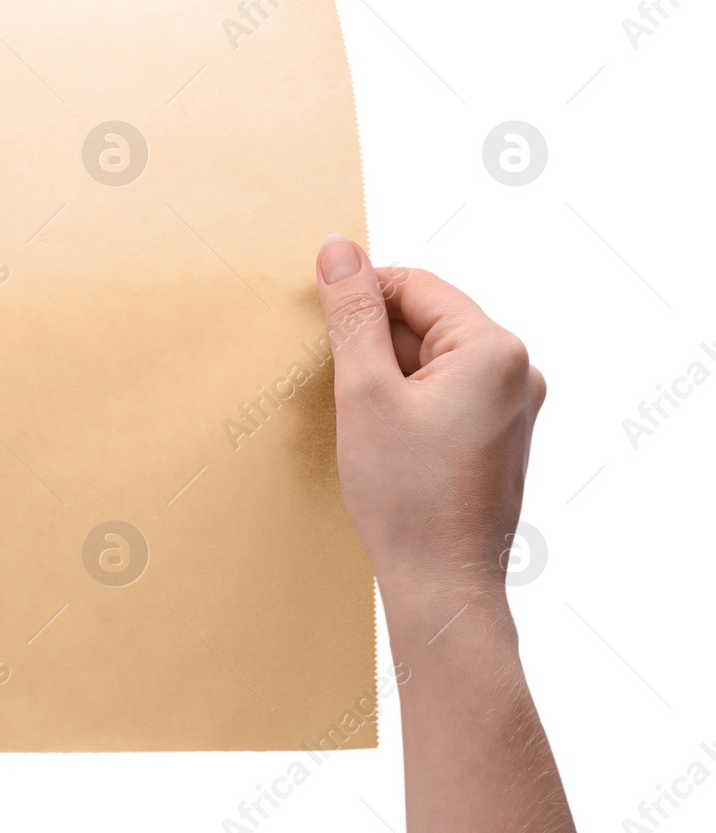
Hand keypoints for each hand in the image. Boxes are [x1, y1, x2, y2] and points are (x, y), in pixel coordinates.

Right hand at [314, 234, 544, 616]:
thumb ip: (353, 314)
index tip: (317, 321)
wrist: (441, 584)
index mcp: (494, 350)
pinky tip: (381, 437)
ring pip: (432, 359)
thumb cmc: (406, 496)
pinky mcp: (498, 438)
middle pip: (426, 321)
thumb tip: (339, 248)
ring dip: (387, 374)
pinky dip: (406, 401)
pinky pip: (445, 393)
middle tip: (334, 381)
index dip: (360, 295)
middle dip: (374, 340)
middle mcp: (516, 372)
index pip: (415, 286)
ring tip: (359, 418)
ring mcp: (512, 407)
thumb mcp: (364, 392)